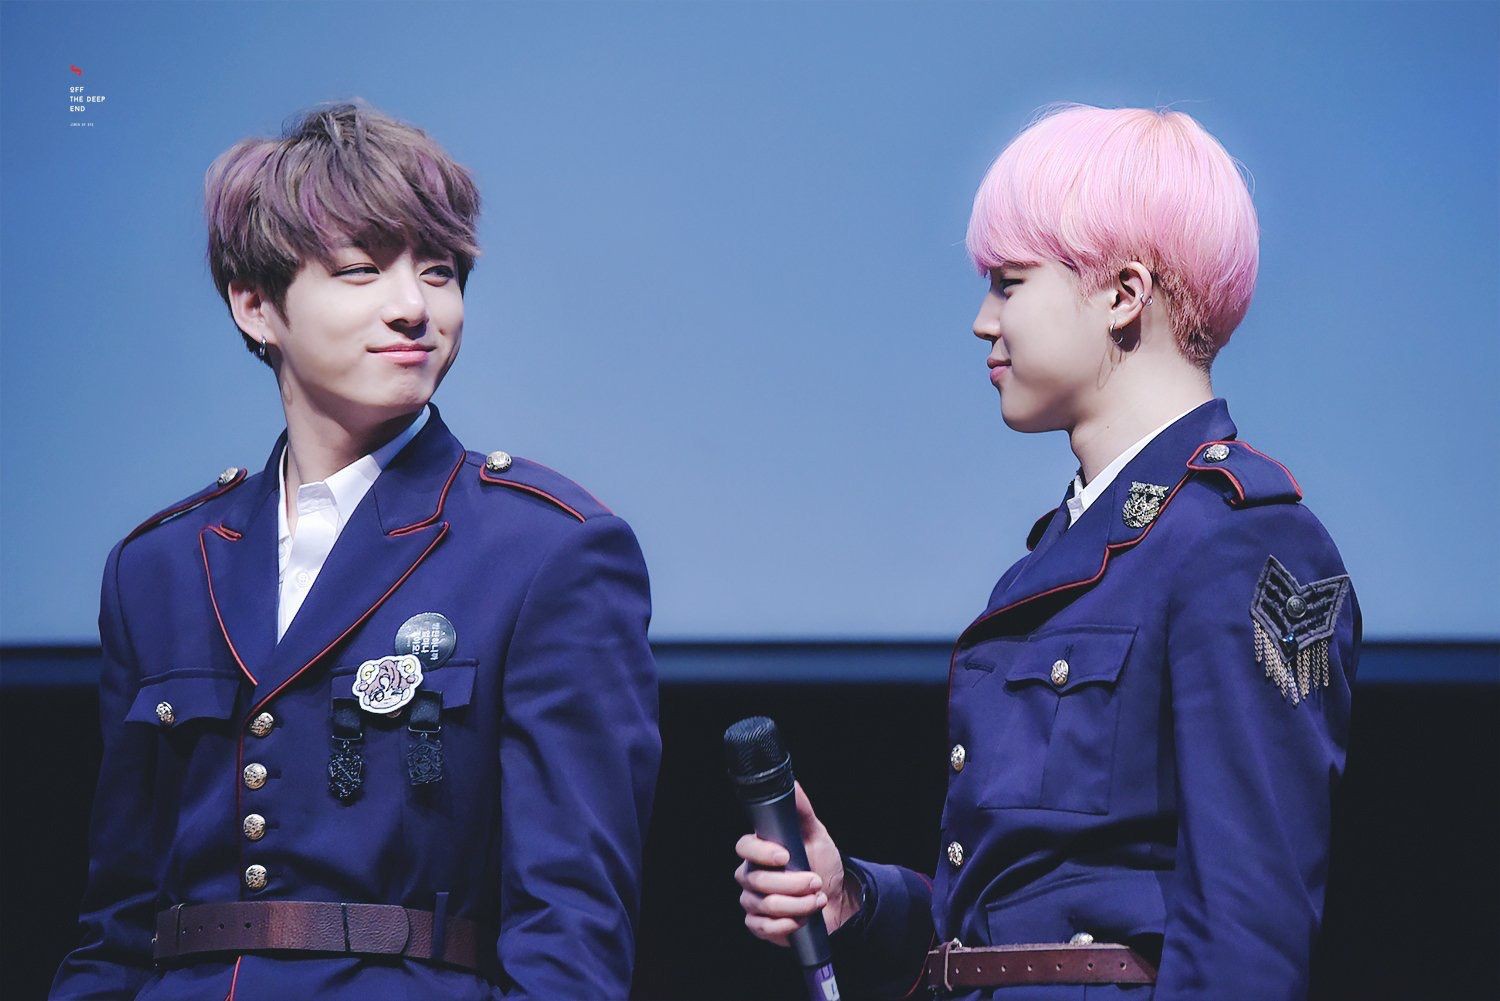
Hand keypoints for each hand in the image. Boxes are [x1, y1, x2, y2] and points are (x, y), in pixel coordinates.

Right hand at [734, 781, 860, 944]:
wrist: (837, 899)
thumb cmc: (821, 864)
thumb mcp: (815, 834)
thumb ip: (801, 811)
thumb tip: (792, 784)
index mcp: (760, 850)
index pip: (744, 847)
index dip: (762, 852)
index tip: (786, 856)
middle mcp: (751, 874)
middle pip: (757, 880)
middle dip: (791, 883)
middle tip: (815, 881)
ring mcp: (753, 900)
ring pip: (764, 905)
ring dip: (797, 904)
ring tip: (817, 899)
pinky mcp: (759, 924)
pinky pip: (762, 927)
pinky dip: (786, 925)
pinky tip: (801, 919)